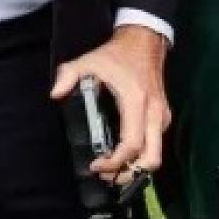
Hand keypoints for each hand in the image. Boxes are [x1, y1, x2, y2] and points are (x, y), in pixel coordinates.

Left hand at [50, 25, 169, 184]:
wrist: (144, 41)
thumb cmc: (117, 54)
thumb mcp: (89, 60)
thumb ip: (69, 75)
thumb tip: (55, 94)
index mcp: (137, 102)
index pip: (131, 144)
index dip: (114, 162)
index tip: (95, 165)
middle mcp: (154, 113)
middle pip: (151, 159)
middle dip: (130, 174)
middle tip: (107, 177)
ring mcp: (161, 116)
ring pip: (155, 155)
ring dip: (136, 168)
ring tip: (113, 171)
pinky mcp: (163, 117)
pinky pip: (156, 145)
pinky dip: (141, 156)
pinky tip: (123, 155)